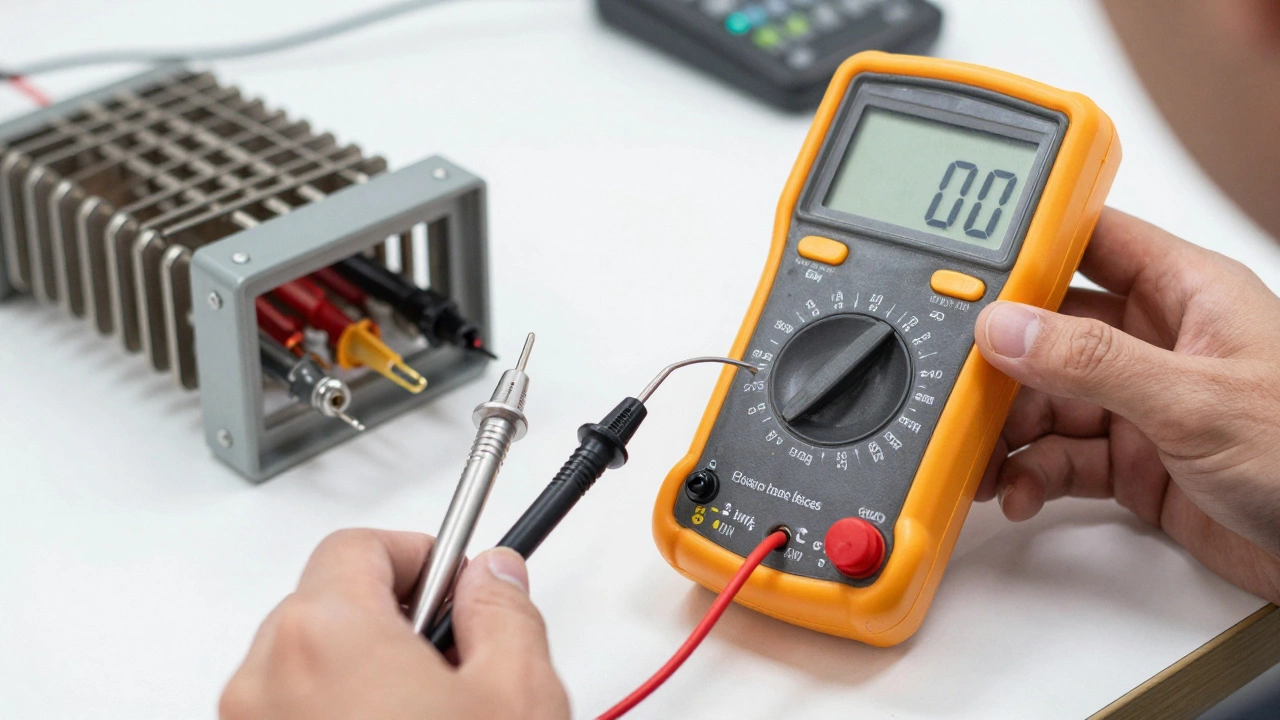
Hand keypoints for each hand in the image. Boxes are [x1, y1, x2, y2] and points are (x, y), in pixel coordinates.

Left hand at [220, 530, 569, 719]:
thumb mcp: (517, 698)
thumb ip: (506, 614)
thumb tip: (494, 576)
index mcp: (326, 637)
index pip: (356, 546)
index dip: (418, 554)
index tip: (456, 577)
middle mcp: (264, 682)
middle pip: (326, 606)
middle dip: (392, 618)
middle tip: (453, 655)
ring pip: (306, 668)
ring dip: (361, 673)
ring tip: (429, 711)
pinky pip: (290, 715)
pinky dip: (333, 714)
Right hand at [974, 208, 1279, 603]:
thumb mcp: (1197, 403)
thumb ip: (1094, 364)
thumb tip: (1008, 328)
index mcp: (1188, 295)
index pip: (1092, 239)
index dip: (1031, 242)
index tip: (968, 261)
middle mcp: (1161, 343)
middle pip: (1052, 330)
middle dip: (1002, 359)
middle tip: (961, 382)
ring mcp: (1147, 404)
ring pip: (1048, 401)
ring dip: (1009, 429)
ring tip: (983, 454)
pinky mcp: (1138, 463)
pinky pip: (1062, 458)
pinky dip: (1031, 474)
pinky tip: (1019, 488)